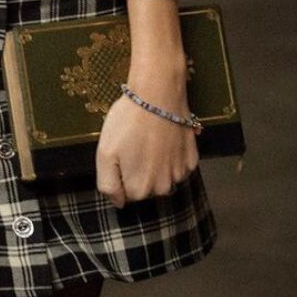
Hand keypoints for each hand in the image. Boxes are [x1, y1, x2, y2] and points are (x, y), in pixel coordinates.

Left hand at [95, 70, 198, 207]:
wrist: (157, 94)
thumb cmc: (128, 121)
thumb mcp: (104, 152)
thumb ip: (107, 184)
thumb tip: (117, 202)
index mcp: (139, 188)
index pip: (125, 193)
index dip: (120, 172)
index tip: (120, 153)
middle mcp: (163, 188)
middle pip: (145, 187)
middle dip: (138, 170)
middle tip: (133, 143)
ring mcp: (180, 174)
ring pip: (162, 177)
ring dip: (155, 164)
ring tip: (148, 138)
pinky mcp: (192, 160)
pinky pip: (178, 165)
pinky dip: (171, 155)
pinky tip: (164, 137)